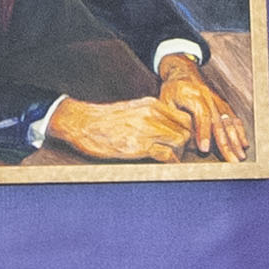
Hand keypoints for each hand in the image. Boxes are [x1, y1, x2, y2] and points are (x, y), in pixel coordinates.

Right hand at [40, 87, 192, 162]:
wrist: (81, 123)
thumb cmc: (104, 120)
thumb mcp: (132, 110)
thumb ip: (150, 116)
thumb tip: (164, 129)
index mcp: (151, 104)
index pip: (184, 117)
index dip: (187, 131)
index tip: (182, 141)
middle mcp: (152, 114)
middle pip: (186, 130)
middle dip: (185, 143)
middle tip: (179, 152)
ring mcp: (147, 129)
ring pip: (180, 141)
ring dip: (178, 152)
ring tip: (171, 158)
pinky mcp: (139, 146)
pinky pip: (167, 154)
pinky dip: (170, 161)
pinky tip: (166, 164)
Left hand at [162, 50, 254, 163]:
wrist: (182, 72)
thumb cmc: (171, 90)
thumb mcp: (165, 102)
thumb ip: (174, 118)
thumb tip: (183, 138)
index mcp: (191, 95)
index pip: (201, 115)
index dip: (203, 133)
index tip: (204, 149)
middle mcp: (208, 97)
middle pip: (219, 122)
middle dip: (226, 144)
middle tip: (231, 160)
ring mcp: (217, 100)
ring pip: (228, 122)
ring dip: (235, 140)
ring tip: (240, 156)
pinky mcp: (223, 104)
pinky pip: (233, 118)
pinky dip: (239, 131)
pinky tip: (243, 143)